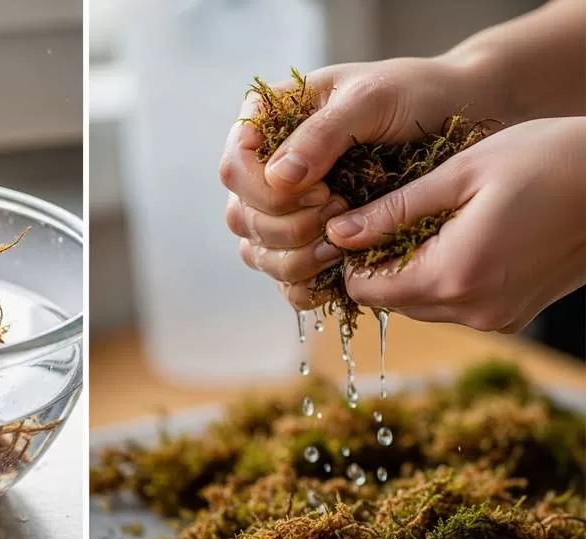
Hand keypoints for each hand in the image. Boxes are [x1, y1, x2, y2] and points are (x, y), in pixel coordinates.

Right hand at [221, 57, 480, 307]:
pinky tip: (337, 276)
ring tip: (342, 246)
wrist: (461, 115)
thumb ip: (322, 134)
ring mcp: (284, 208)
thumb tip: (277, 178)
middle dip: (288, 227)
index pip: (235, 169)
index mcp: (265, 122)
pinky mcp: (309, 241)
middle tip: (341, 212)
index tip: (325, 191)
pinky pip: (284, 280)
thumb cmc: (415, 93)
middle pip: (241, 216)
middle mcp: (265, 167)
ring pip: (256, 252)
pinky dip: (304, 287)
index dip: (268, 192)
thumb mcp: (371, 99)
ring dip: (295, 260)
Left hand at [324, 117, 585, 332]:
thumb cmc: (546, 160)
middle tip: (387, 215)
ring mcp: (498, 318)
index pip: (365, 291)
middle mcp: (474, 311)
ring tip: (426, 220)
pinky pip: (455, 304)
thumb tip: (338, 234)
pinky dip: (443, 277)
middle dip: (379, 263)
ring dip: (411, 270)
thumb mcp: (461, 174)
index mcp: (455, 276)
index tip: (355, 220)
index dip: (351, 258)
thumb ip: (393, 210)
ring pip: (422, 305)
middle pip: (391, 302)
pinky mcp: (514, 315)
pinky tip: (457, 235)